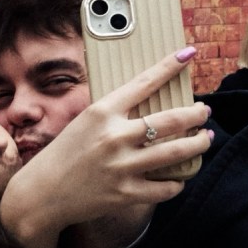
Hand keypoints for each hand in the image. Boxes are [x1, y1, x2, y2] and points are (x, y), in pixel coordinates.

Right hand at [3, 49, 211, 242]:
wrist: (42, 194)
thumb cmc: (63, 154)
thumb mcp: (83, 122)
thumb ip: (112, 113)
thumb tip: (146, 103)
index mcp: (101, 112)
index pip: (144, 82)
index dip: (169, 66)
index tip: (188, 54)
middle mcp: (115, 137)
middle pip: (172, 119)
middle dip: (196, 113)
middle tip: (204, 111)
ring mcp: (122, 166)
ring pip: (177, 152)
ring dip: (198, 144)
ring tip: (205, 138)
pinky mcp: (126, 193)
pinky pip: (166, 187)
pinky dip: (178, 182)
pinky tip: (180, 176)